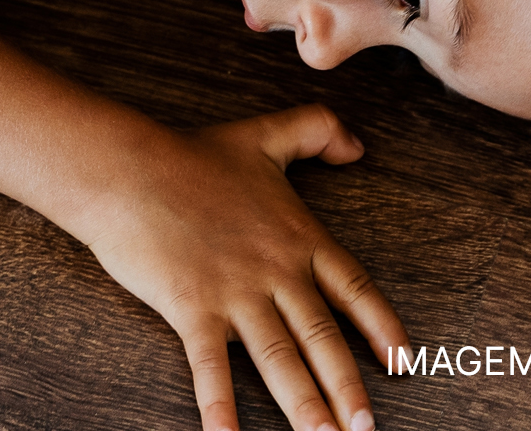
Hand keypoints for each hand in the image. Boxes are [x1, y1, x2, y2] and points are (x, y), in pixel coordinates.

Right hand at [77, 104, 406, 430]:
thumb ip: (317, 130)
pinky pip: (211, 367)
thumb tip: (359, 147)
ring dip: (304, 405)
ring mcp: (235, 292)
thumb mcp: (264, 133)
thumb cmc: (190, 154)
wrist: (128, 168)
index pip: (353, 288)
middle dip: (347, 387)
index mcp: (297, 236)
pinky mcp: (192, 308)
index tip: (403, 364)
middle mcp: (275, 271)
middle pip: (322, 337)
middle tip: (366, 428)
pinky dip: (220, 406)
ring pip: (279, 359)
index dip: (381, 327)